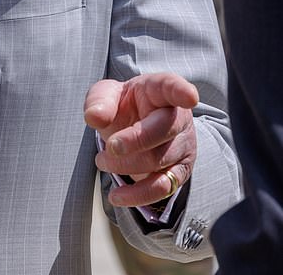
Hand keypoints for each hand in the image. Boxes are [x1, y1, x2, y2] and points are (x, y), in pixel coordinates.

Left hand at [84, 72, 198, 207]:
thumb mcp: (106, 95)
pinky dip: (137, 195)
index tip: (189, 97)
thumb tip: (94, 117)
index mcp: (159, 90)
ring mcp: (182, 145)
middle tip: (110, 146)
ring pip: (159, 160)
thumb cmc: (122, 106)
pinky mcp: (179, 172)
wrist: (132, 127)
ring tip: (102, 160)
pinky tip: (117, 196)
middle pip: (164, 129)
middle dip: (135, 139)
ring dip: (125, 164)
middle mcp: (178, 117)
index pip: (173, 86)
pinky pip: (162, 188)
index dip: (181, 91)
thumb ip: (99, 101)